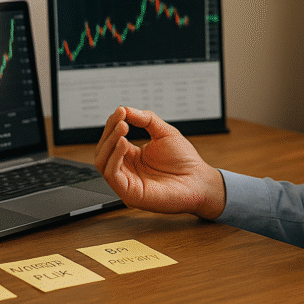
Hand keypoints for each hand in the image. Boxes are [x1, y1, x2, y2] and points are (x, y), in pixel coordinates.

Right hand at [93, 107, 225, 219]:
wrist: (200, 181)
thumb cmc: (185, 161)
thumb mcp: (164, 133)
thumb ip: (146, 119)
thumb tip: (126, 109)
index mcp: (132, 157)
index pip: (112, 140)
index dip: (113, 124)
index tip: (121, 111)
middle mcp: (127, 170)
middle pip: (104, 150)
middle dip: (110, 131)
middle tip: (121, 118)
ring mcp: (127, 183)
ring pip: (103, 162)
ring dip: (110, 142)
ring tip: (122, 127)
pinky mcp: (130, 194)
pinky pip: (112, 175)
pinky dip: (114, 157)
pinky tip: (124, 143)